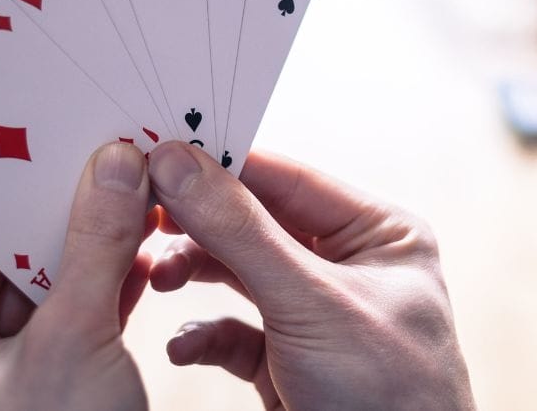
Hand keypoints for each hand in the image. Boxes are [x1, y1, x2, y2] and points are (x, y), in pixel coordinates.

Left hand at [0, 142, 154, 410]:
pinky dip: (117, 288)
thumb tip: (117, 165)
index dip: (26, 195)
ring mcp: (12, 376)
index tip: (70, 146)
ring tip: (141, 195)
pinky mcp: (61, 385)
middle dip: (74, 219)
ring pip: (60, 291)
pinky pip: (85, 320)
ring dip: (104, 250)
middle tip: (116, 162)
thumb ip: (94, 248)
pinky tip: (146, 250)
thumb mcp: (73, 342)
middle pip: (21, 265)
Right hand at [147, 142, 475, 410]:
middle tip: (144, 210)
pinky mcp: (287, 360)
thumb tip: (181, 166)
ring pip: (238, 272)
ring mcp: (315, 314)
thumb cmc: (392, 397)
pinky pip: (232, 331)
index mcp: (380, 234)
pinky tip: (183, 345)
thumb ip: (242, 233)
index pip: (290, 179)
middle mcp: (349, 266)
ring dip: (192, 272)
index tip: (162, 151)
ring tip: (156, 276)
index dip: (225, 164)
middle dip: (200, 223)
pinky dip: (202, 334)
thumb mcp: (313, 303)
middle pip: (256, 222)